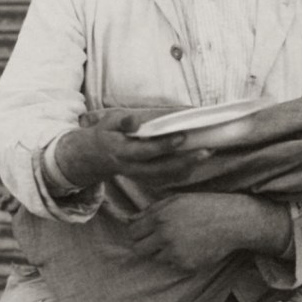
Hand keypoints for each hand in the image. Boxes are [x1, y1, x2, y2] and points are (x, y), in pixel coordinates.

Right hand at [55, 111, 210, 190]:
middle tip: (206, 151)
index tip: (182, 136)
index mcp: (122, 152)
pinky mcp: (146, 180)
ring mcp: (140, 177)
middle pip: (161, 169)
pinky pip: (167, 180)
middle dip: (185, 161)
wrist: (94, 158)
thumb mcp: (108, 122)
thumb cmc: (105, 134)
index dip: (164, 146)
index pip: (146, 151)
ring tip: (207, 153)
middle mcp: (132, 168)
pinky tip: (197, 160)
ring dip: (188, 167)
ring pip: (167, 177)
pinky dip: (183, 172)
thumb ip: (122, 121)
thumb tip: (134, 121)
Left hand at [127, 192, 291, 271]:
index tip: (146, 232)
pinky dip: (179, 259)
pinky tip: (192, 247)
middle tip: (158, 240)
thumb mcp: (177, 200)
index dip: (138, 232)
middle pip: (138, 249)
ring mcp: (175, 252)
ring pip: (155, 258)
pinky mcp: (186, 265)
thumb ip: (152, 210)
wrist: (233, 221)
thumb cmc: (205, 206)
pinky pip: (173, 265)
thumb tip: (129, 219)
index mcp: (160, 216)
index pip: (132, 231)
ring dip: (163, 252)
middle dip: (145, 245)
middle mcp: (165, 235)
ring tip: (181, 241)